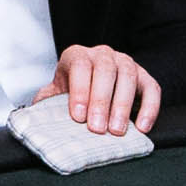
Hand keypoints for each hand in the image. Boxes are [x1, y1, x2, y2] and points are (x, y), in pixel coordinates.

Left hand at [36, 43, 160, 137]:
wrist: (90, 92)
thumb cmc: (69, 96)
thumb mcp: (53, 97)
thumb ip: (44, 103)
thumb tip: (33, 117)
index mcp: (76, 56)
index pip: (80, 67)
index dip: (79, 91)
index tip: (77, 116)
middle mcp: (102, 54)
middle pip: (105, 71)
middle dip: (101, 101)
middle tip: (97, 128)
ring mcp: (125, 63)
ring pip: (128, 77)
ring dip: (123, 106)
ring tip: (116, 131)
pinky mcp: (144, 76)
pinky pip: (152, 89)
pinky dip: (149, 108)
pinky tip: (142, 127)